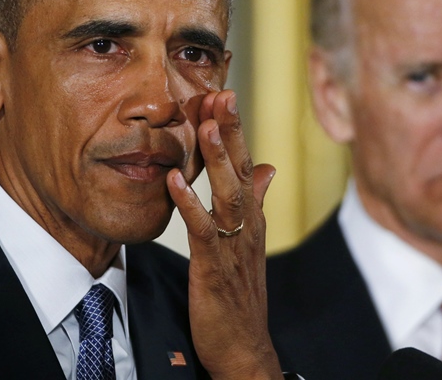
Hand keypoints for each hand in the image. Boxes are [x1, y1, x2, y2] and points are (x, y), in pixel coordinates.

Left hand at [167, 90, 282, 379]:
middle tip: (223, 94)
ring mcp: (232, 245)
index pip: (246, 165)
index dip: (236, 132)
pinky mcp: (214, 266)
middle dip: (231, 132)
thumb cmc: (241, 293)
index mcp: (251, 218)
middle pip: (241, 171)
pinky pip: (202, 231)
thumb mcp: (250, 241)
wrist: (244, 346)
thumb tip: (267, 166)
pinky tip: (174, 180)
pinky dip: (190, 204)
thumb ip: (256, 201)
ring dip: (216, 159)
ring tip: (205, 124)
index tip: (225, 98)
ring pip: (227, 194)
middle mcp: (247, 225)